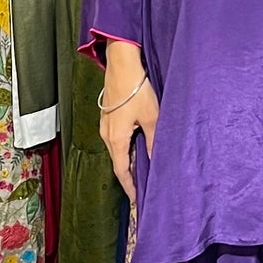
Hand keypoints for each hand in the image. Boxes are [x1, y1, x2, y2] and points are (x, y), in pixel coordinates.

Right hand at [100, 41, 157, 201]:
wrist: (122, 63)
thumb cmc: (135, 89)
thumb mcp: (151, 117)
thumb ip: (153, 140)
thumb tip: (156, 159)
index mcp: (116, 139)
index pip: (121, 171)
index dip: (129, 186)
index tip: (136, 199)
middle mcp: (107, 134)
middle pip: (118, 161)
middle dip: (130, 175)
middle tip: (143, 186)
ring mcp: (106, 124)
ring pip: (118, 148)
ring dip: (129, 159)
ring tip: (143, 169)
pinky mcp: (109, 115)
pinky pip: (118, 137)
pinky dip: (127, 146)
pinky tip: (139, 145)